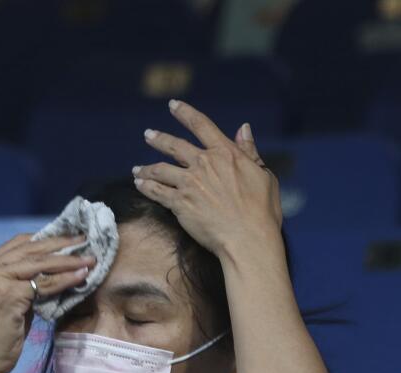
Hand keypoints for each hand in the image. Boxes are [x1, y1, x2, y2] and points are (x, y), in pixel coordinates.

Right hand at [0, 233, 95, 372]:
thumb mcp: (9, 302)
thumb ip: (23, 283)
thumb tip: (55, 271)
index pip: (18, 244)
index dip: (45, 239)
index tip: (68, 239)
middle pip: (30, 249)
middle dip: (61, 244)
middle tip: (84, 241)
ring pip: (39, 263)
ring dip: (68, 260)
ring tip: (90, 259)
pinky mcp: (8, 294)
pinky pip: (44, 284)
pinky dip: (65, 280)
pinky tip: (81, 277)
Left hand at [133, 99, 282, 257]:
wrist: (247, 238)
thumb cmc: (262, 211)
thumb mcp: (264, 175)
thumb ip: (250, 151)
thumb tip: (243, 128)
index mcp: (226, 153)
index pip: (201, 125)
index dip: (185, 113)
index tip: (173, 105)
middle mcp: (204, 163)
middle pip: (174, 145)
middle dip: (158, 139)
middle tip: (148, 135)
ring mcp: (190, 183)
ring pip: (160, 169)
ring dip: (146, 167)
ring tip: (137, 169)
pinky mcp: (179, 203)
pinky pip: (156, 191)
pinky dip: (145, 186)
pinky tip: (139, 184)